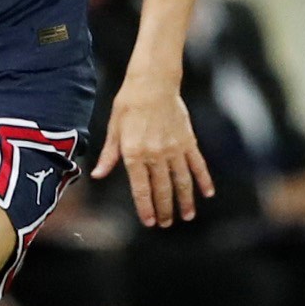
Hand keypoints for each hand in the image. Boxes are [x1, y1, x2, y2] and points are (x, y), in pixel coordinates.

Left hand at [92, 70, 214, 228]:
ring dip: (185, 200)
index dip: (145, 207)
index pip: (141, 188)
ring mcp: (174, 148)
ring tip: (187, 216)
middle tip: (166, 224)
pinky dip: (203, 179)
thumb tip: (97, 175)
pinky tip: (207, 193)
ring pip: (182, 181)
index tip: (149, 222)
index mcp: (134, 153)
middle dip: (164, 209)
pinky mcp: (188, 140)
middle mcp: (155, 154)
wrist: (153, 82)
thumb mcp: (114, 127)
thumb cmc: (129, 103)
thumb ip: (109, 154)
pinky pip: (197, 164)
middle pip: (162, 189)